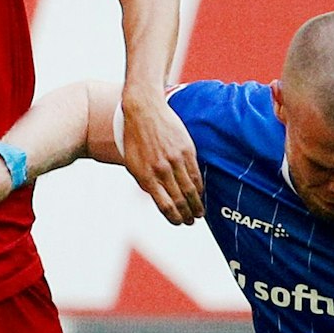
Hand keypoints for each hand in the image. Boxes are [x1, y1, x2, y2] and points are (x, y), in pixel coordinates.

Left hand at [121, 92, 202, 224]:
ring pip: (190, 189)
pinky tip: (200, 194)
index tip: (179, 222)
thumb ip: (146, 182)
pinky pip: (195, 173)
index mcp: (146, 176)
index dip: (174, 217)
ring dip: (196, 204)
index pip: (165, 206)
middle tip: (192, 221)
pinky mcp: (186, 150)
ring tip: (199, 213)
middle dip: (187, 214)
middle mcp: (161, 170)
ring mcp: (175, 160)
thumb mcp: (133, 164)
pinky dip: (199, 187)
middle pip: (180, 200)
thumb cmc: (135, 139)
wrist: (144, 110)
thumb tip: (161, 199)